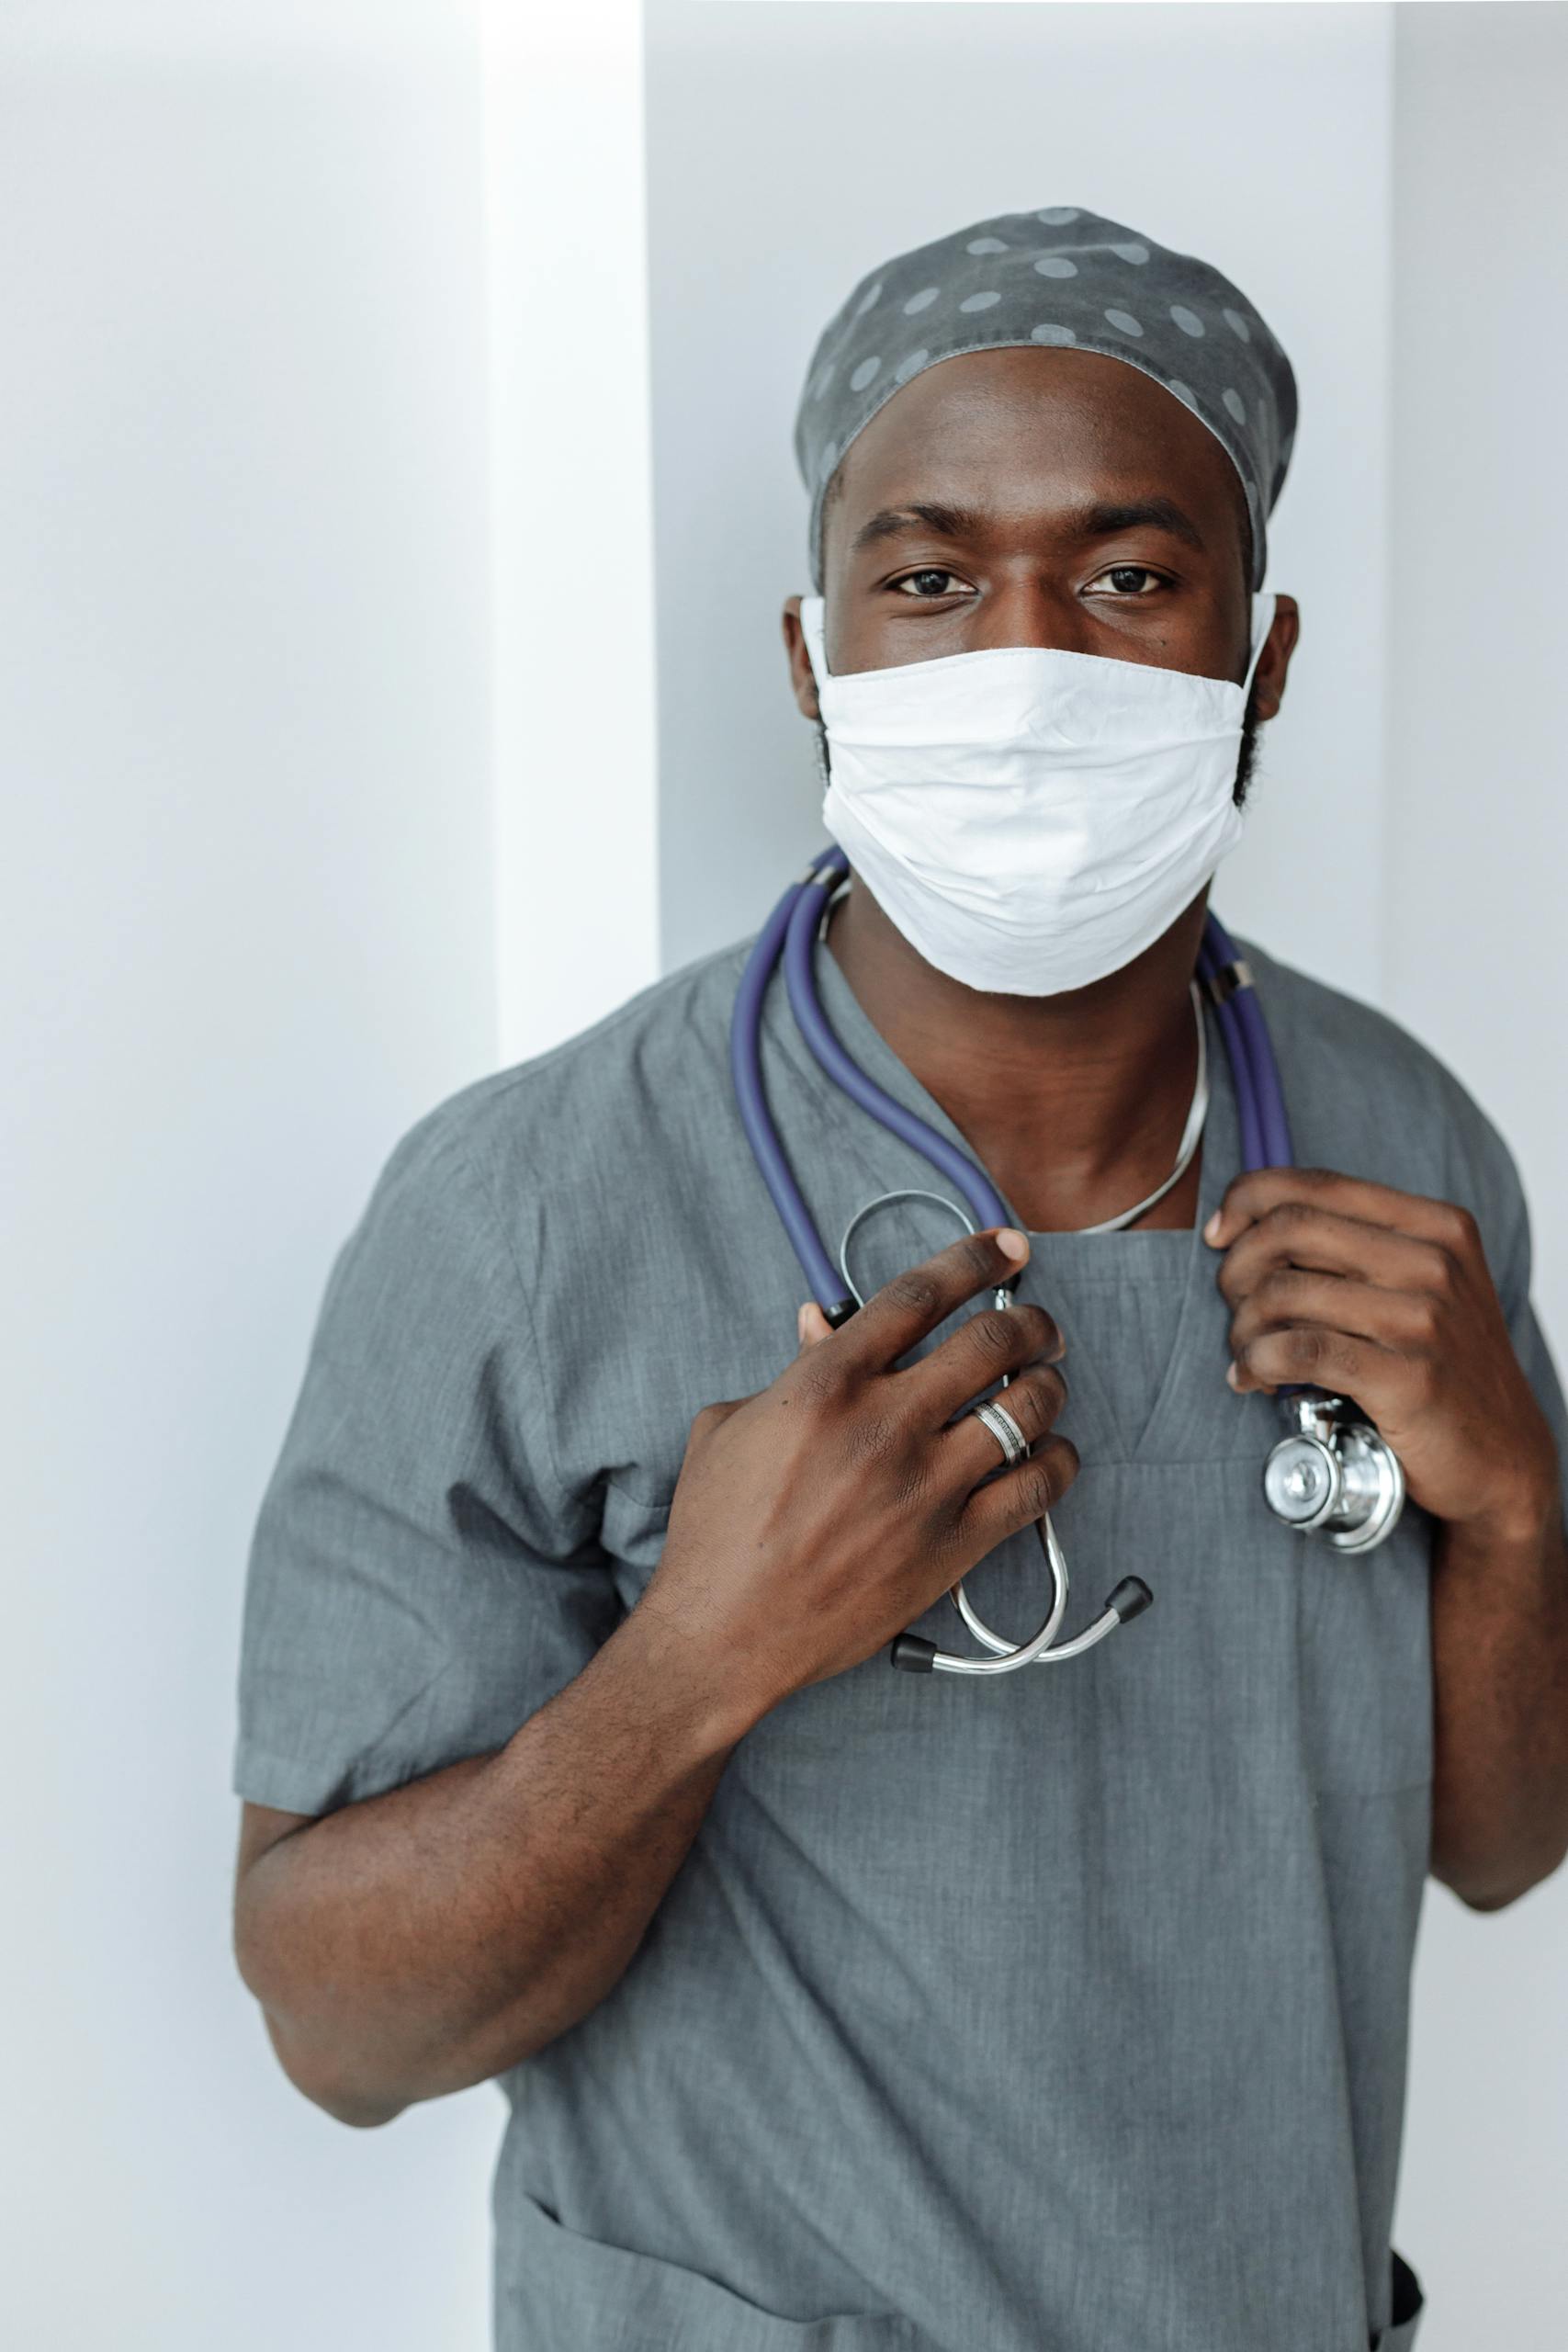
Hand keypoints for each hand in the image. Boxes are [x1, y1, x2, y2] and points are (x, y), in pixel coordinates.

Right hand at [640, 1228, 1074, 1714]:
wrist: (722, 1635)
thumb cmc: (715, 1532)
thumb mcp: (729, 1428)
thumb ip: (789, 1371)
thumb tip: (820, 1324)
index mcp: (826, 1383)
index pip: (920, 1295)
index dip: (975, 1259)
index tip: (1005, 1247)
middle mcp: (884, 1425)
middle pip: (990, 1342)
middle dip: (1029, 1321)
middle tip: (1038, 1325)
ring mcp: (924, 1488)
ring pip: (1026, 1408)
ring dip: (1048, 1384)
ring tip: (1045, 1383)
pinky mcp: (951, 1548)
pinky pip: (1036, 1489)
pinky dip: (1057, 1460)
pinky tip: (1052, 1453)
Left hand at [1206, 1168, 1557, 1535]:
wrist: (1502, 1456)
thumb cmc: (1442, 1367)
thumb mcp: (1422, 1287)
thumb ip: (1354, 1248)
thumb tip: (1248, 1226)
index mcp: (1437, 1226)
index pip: (1319, 1184)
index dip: (1249, 1200)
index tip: (1219, 1235)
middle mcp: (1435, 1263)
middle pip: (1292, 1229)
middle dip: (1238, 1266)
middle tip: (1231, 1304)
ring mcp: (1426, 1320)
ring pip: (1285, 1293)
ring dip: (1242, 1327)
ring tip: (1244, 1353)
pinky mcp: (1408, 1379)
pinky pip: (1300, 1352)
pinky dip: (1257, 1363)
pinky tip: (1252, 1378)